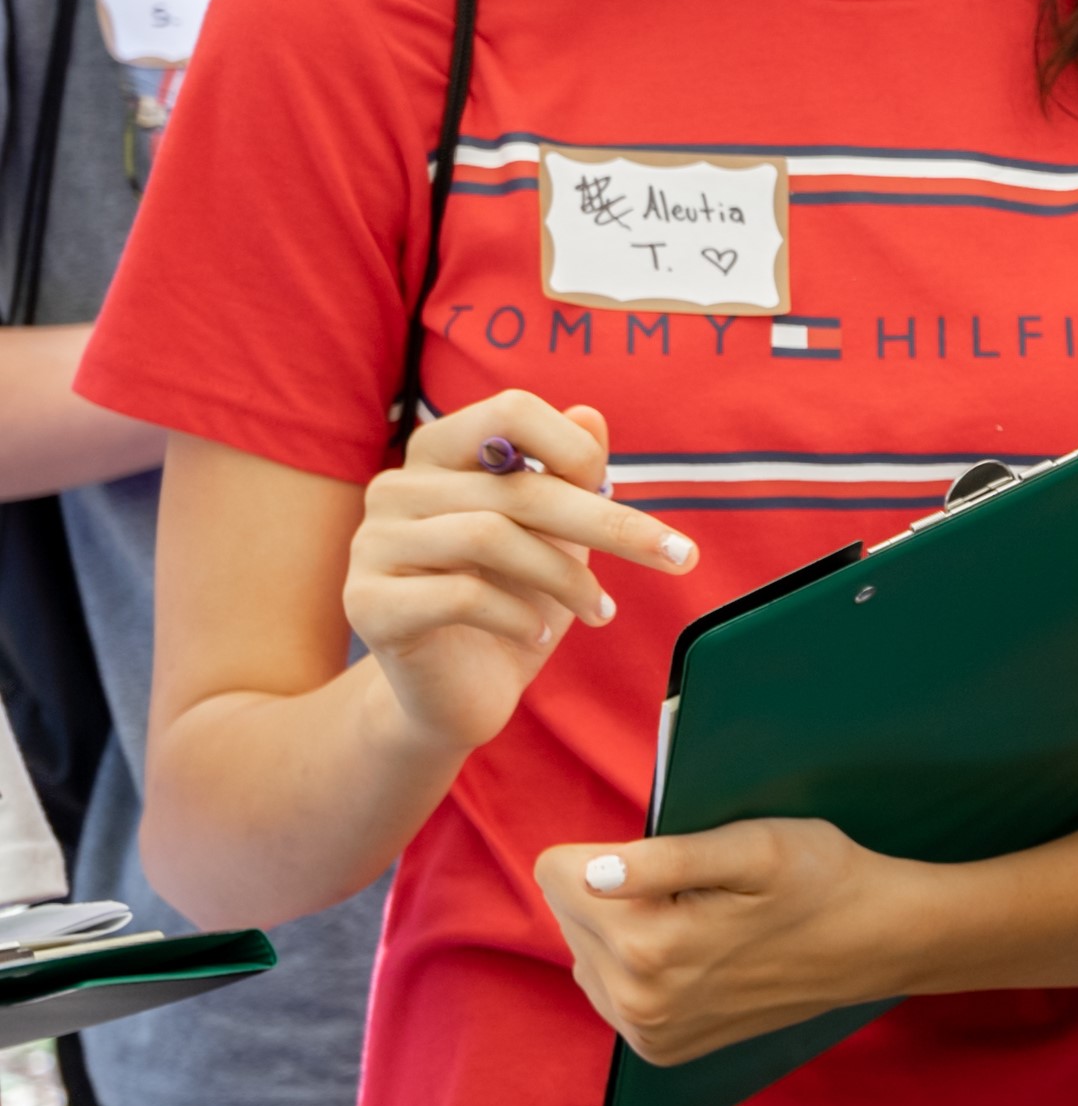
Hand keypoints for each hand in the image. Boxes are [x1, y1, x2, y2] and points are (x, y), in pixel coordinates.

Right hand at [349, 392, 695, 765]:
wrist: (453, 695)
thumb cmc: (511, 602)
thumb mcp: (554, 535)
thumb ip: (569, 474)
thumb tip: (591, 413)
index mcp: (439, 456)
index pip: (511, 410)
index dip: (575, 448)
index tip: (618, 491)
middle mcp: (397, 488)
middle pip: (518, 486)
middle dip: (609, 524)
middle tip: (680, 558)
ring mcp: (374, 544)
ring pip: (490, 536)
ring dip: (566, 578)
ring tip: (601, 611)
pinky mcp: (369, 603)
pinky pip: (459, 595)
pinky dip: (519, 616)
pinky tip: (539, 637)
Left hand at [535, 816, 896, 1065]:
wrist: (875, 943)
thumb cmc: (821, 878)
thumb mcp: (755, 846)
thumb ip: (665, 859)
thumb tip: (587, 874)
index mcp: (649, 942)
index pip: (558, 872)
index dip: (614, 850)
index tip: (677, 862)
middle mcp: (637, 998)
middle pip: (569, 911)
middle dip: (617, 891)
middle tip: (700, 893)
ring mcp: (647, 1030)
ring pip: (584, 949)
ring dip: (626, 928)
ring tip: (701, 923)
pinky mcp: (659, 1047)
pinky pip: (609, 987)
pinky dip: (641, 964)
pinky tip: (697, 954)